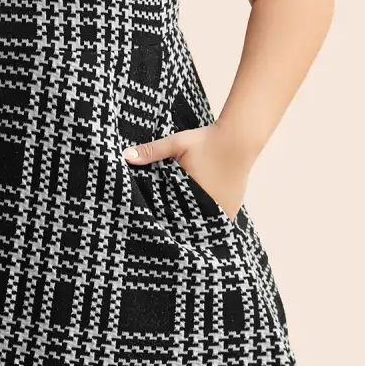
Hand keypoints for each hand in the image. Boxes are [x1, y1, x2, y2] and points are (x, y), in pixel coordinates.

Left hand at [123, 123, 249, 220]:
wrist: (239, 138)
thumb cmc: (207, 141)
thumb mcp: (176, 144)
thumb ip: (151, 151)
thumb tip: (125, 156)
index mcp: (193, 195)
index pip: (174, 218)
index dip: (165, 221)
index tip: (156, 224)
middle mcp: (210, 206)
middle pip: (190, 223)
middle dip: (179, 224)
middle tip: (168, 228)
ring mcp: (224, 208)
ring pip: (205, 223)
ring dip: (195, 221)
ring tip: (183, 226)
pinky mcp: (233, 205)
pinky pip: (218, 218)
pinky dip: (209, 217)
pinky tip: (200, 215)